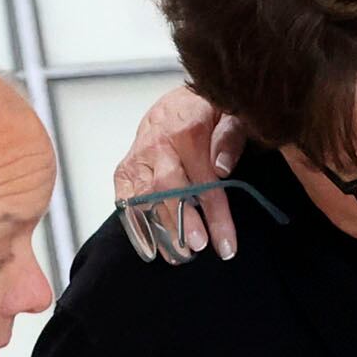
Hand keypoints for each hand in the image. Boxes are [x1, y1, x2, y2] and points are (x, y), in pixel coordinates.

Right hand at [114, 87, 250, 260]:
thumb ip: (230, 138)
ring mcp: (138, 157)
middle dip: (181, 223)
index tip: (226, 246)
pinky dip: (134, 224)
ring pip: (143, 197)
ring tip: (178, 256)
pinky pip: (124, 198)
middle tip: (196, 249)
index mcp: (187, 133)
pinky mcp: (126, 167)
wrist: (181, 101)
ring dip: (159, 229)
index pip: (204, 182)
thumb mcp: (232, 116)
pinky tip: (149, 247)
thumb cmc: (210, 112)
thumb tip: (222, 168)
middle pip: (167, 189)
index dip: (216, 217)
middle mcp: (158, 145)